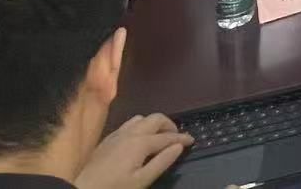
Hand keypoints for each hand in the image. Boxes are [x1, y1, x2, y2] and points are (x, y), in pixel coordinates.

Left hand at [76, 113, 191, 188]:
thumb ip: (162, 162)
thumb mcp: (142, 181)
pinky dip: (140, 126)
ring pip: (142, 118)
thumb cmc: (114, 188)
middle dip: (169, 125)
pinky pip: (129, 124)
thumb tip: (178, 146)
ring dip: (154, 124)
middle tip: (176, 137)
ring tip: (158, 136)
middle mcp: (131, 133)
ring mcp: (117, 134)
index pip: (168, 136)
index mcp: (141, 143)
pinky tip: (138, 138)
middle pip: (156, 119)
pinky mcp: (108, 139)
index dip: (182, 138)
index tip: (192, 140)